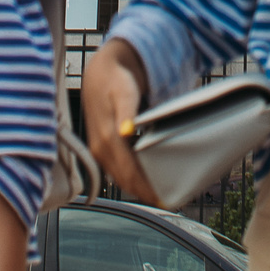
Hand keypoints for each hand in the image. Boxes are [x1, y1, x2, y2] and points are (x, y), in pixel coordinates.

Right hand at [82, 39, 161, 205]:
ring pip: (120, 178)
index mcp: (107, 139)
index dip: (147, 189)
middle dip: (145, 193)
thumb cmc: (116, 79)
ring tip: (160, 194)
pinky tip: (145, 179)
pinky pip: (117, 169)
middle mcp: (101, 149)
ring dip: (138, 188)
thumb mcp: (123, 93)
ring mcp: (99, 150)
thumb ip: (125, 114)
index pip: (129, 173)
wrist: (101, 70)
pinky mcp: (101, 147)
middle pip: (125, 180)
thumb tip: (125, 133)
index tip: (165, 199)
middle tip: (169, 200)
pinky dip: (131, 178)